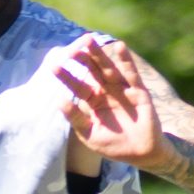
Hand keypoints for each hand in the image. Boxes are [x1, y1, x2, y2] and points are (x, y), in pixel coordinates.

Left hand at [53, 37, 167, 167]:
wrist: (140, 153)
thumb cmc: (113, 144)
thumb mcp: (89, 133)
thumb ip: (76, 117)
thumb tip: (58, 101)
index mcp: (93, 101)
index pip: (77, 86)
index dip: (67, 77)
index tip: (53, 66)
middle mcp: (106, 92)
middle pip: (92, 72)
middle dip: (82, 59)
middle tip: (71, 48)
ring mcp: (122, 90)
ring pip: (108, 69)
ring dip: (99, 55)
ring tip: (90, 40)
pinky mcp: (138, 91)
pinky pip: (131, 74)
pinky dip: (126, 60)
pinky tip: (120, 46)